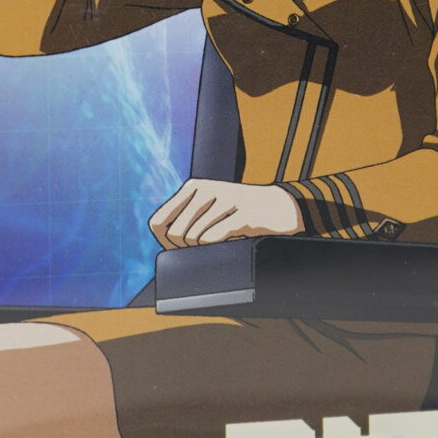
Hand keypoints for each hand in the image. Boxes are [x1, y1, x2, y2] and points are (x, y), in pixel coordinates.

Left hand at [148, 179, 304, 249]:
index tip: (181, 248)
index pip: (157, 222)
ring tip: (221, 241)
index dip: (165, 242)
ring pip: (194, 238)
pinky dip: (218, 246)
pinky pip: (214, 239)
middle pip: (175, 234)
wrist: (279, 207)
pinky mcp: (242, 213)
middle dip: (186, 249)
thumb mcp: (209, 210)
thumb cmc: (240, 214)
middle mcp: (205, 189)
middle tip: (205, 248)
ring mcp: (225, 199)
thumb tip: (166, 247)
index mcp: (193, 188)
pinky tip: (231, 240)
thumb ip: (186, 221)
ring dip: (206, 248)